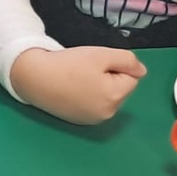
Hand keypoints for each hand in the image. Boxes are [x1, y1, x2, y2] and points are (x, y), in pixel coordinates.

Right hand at [9, 46, 145, 123]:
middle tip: (86, 70)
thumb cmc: (69, 64)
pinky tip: (72, 90)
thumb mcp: (101, 54)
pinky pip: (94, 106)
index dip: (115, 66)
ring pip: (108, 98)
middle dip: (109, 78)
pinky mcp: (80, 121)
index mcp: (115, 96)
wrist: (35, 78)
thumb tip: (142, 71)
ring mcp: (93, 120)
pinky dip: (88, 97)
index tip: (95, 64)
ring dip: (100, 88)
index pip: (132, 77)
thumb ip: (127, 60)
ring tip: (78, 79)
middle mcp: (108, 113)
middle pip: (121, 89)